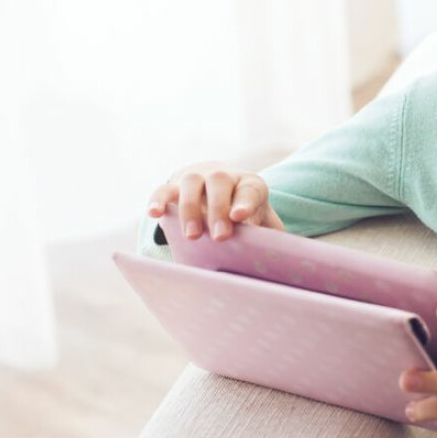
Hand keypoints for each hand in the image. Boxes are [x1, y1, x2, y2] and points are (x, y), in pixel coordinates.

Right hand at [145, 162, 286, 240]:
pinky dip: (157, 199)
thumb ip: (270, 236)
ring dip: (190, 209)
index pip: (250, 189)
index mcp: (249, 184)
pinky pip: (164, 189)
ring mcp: (196, 178)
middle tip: (220, 236)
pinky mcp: (173, 185)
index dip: (245, 202)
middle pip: (220, 183)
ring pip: (191, 184)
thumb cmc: (243, 213)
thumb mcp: (260, 221)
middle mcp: (223, 175)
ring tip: (192, 235)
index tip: (241, 218)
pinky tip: (153, 213)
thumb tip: (283, 261)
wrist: (217, 187)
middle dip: (219, 209)